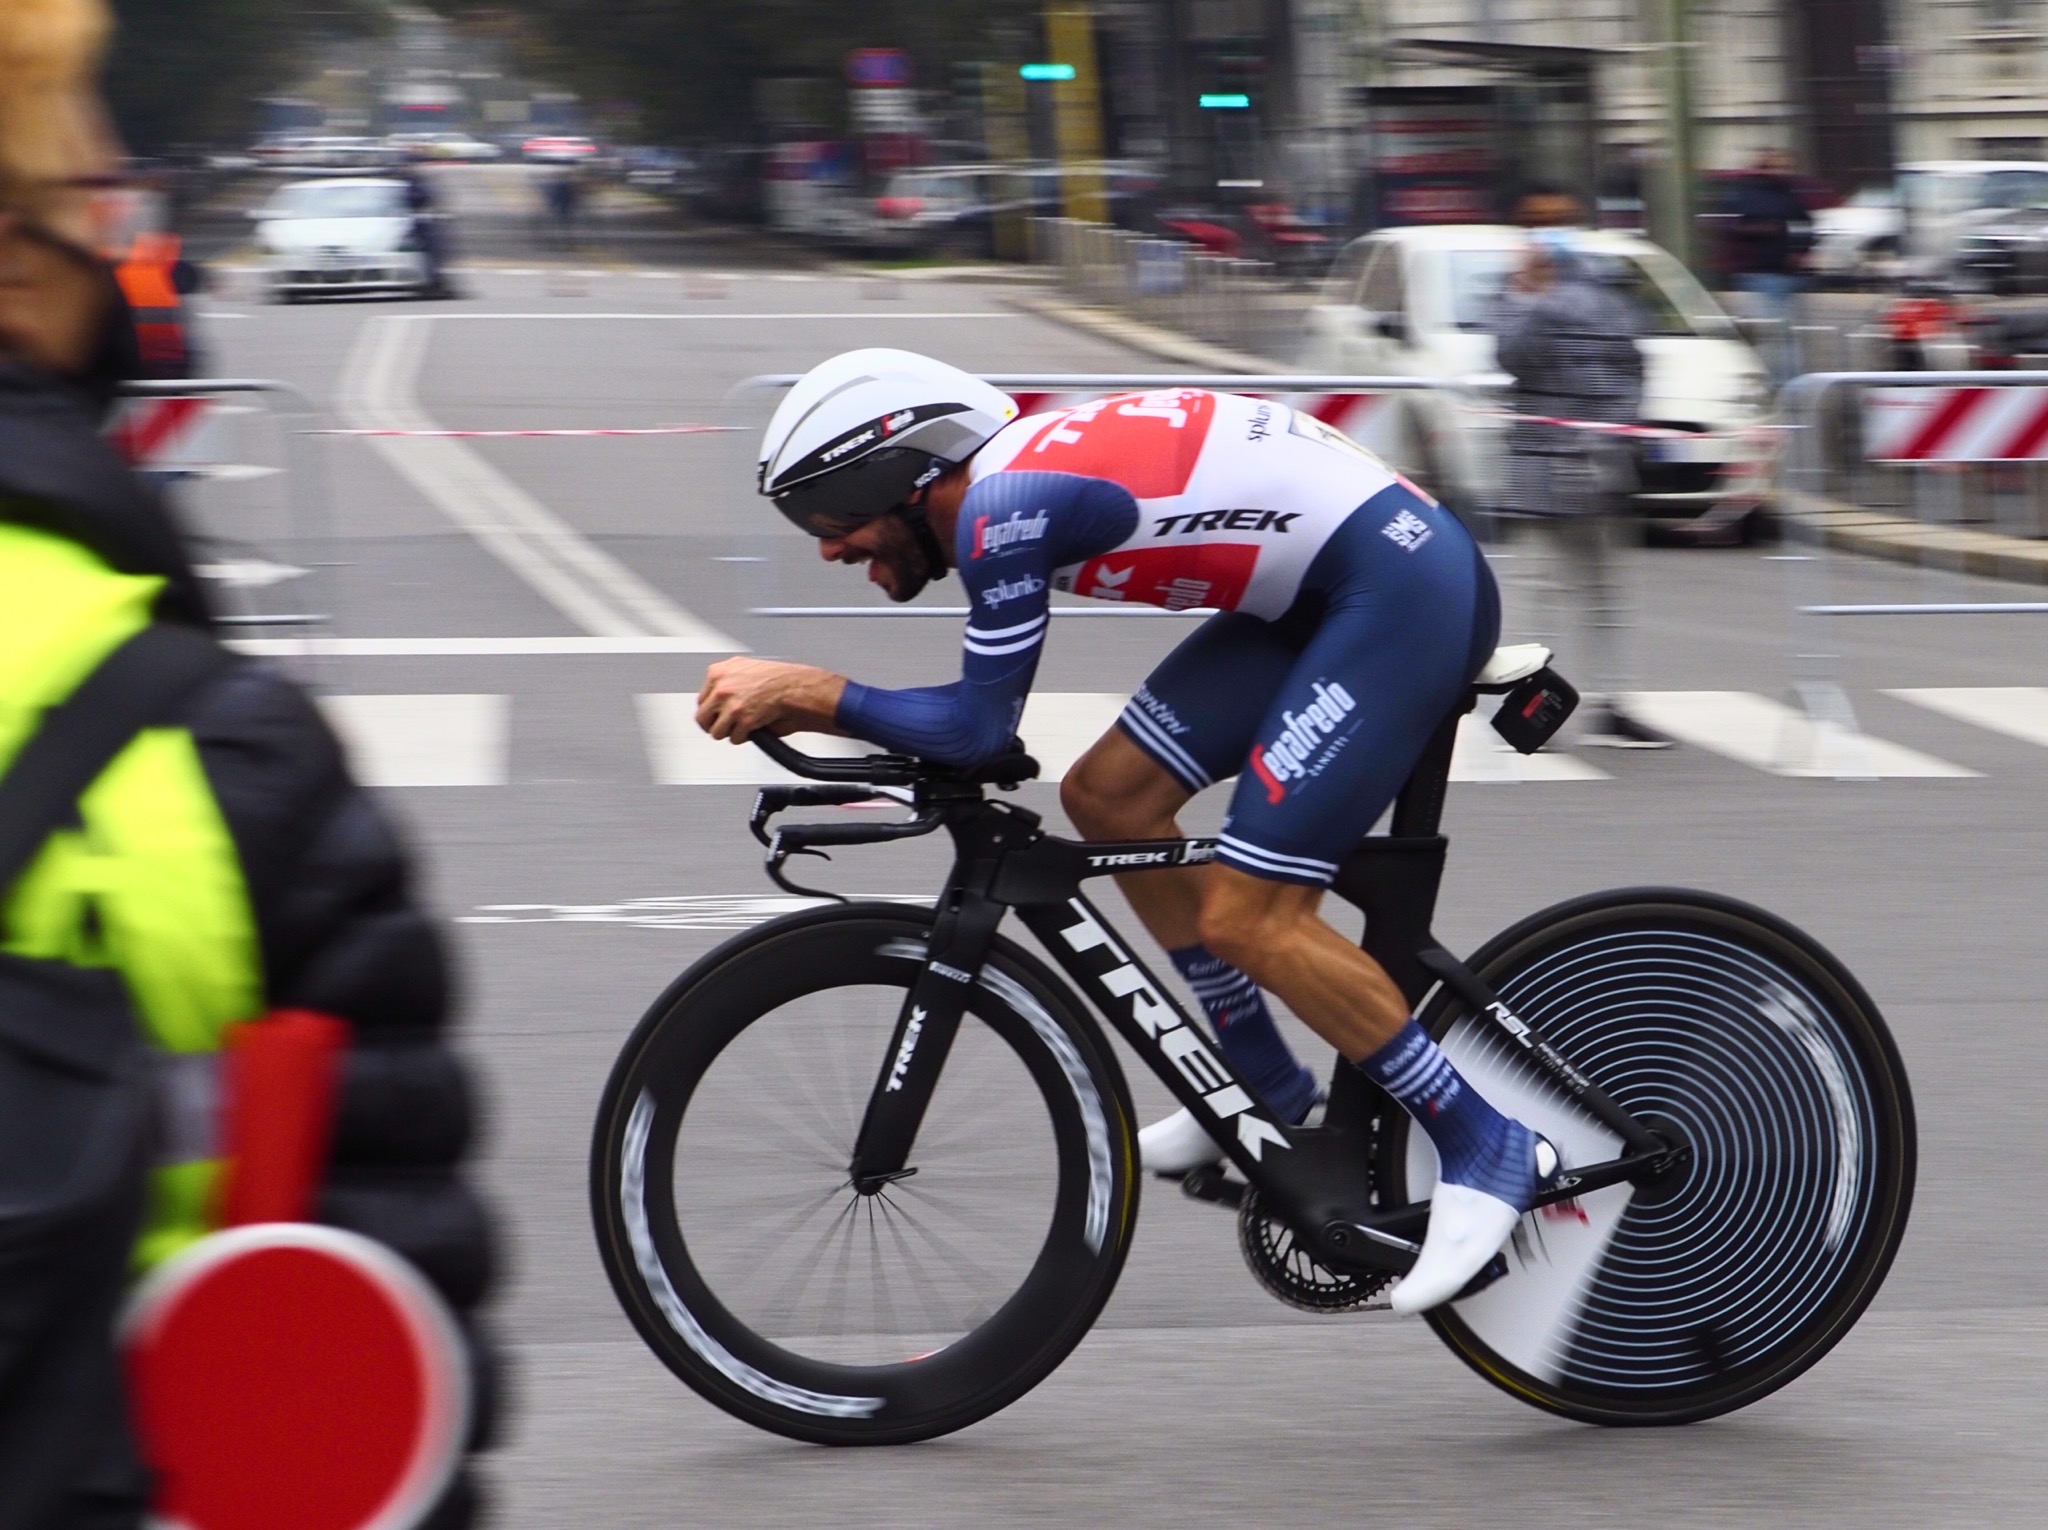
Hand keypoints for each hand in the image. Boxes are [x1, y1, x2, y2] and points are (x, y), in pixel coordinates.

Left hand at [696, 657, 845, 743]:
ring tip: (742, 727)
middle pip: (703, 717)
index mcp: (719, 672)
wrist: (797, 687)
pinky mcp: (742, 721)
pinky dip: (744, 737)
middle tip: (725, 727)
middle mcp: (721, 687)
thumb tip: (717, 699)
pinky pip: (735, 739)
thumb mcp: (746, 669)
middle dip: (714, 724)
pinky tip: (753, 729)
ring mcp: (730, 705)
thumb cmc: (779, 679)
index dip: (711, 710)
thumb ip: (728, 681)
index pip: (701, 699)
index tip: (716, 716)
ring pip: (716, 731)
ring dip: (729, 732)